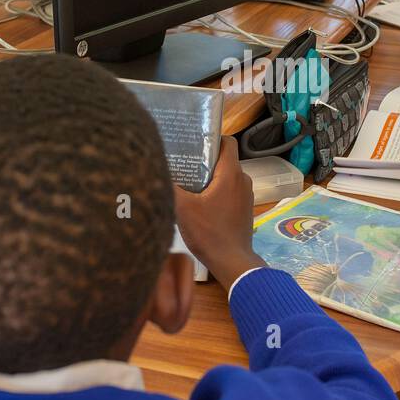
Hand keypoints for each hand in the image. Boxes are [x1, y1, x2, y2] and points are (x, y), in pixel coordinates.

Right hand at [172, 137, 265, 289]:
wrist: (231, 262)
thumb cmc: (208, 232)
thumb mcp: (183, 208)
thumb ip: (169, 186)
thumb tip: (153, 170)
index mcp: (231, 174)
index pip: (227, 141)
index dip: (211, 137)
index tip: (193, 142)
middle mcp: (243, 180)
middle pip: (224, 159)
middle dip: (205, 159)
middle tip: (183, 162)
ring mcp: (246, 196)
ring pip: (226, 176)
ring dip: (210, 177)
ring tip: (187, 181)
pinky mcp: (244, 209)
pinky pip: (230, 191)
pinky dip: (217, 191)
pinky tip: (199, 201)